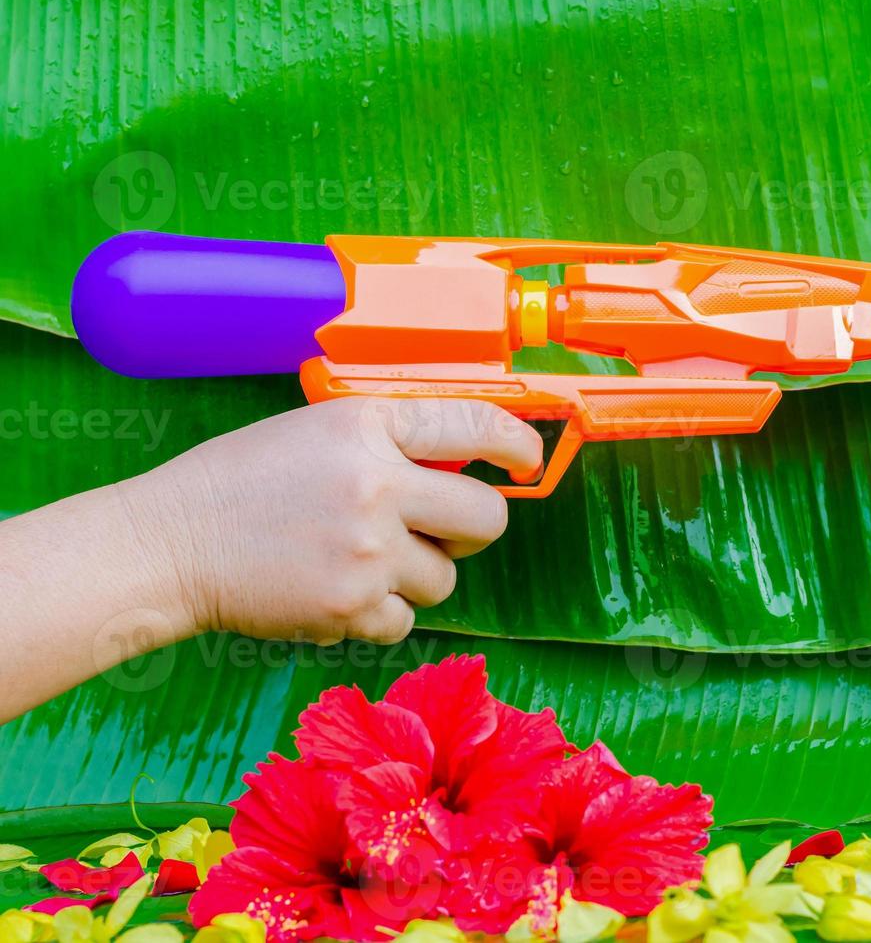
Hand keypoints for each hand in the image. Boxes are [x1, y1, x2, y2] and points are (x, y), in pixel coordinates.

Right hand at [124, 398, 542, 644]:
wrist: (170, 544)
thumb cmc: (243, 482)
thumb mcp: (320, 433)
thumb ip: (393, 444)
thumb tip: (466, 470)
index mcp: (368, 427)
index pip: (474, 425)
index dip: (516, 444)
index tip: (526, 460)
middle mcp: (378, 485)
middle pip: (488, 519)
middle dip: (474, 527)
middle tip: (443, 528)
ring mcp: (368, 551)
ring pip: (447, 576)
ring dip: (417, 574)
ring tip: (359, 558)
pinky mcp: (351, 607)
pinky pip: (406, 619)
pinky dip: (382, 612)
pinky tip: (337, 589)